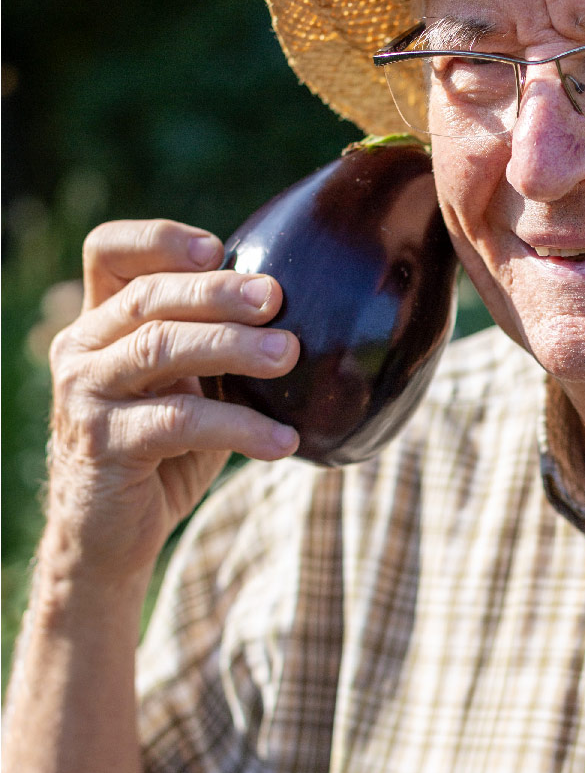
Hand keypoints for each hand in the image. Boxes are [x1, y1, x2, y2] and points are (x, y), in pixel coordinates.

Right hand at [43, 219, 300, 584]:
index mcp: (102, 318)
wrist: (112, 534)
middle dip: (217, 292)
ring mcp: (84, 394)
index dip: (160, 239)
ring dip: (232, 347)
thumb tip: (315, 308)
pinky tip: (283, 440)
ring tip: (290, 354)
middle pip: (147, 296)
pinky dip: (238, 427)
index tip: (219, 249)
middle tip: (276, 298)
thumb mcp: (190, 381)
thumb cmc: (166, 443)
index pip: (108, 250)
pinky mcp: (102, 445)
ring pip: (159, 347)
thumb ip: (220, 339)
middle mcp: (82, 347)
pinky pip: (176, 422)